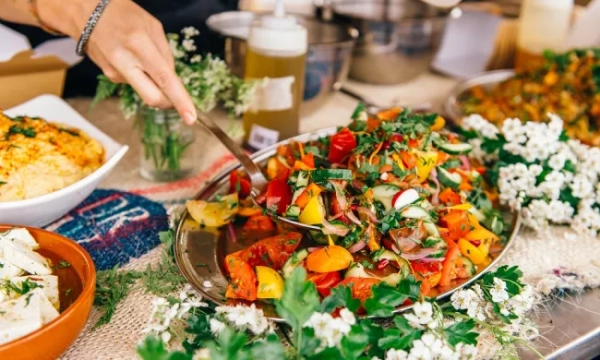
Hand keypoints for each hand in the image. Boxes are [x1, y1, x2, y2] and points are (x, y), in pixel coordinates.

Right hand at [41, 0, 196, 123]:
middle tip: (179, 99)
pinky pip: (135, 82)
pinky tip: (135, 59)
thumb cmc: (122, 14)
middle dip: (170, 103)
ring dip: (154, 83)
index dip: (180, 100)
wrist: (85, 11)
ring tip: (146, 57)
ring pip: (145, 90)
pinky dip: (142, 76)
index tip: (191, 118)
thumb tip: (173, 79)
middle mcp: (125, 63)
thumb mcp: (152, 26)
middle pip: (153, 98)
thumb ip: (166, 54)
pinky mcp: (110, 77)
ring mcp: (115, 73)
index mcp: (139, 46)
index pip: (164, 80)